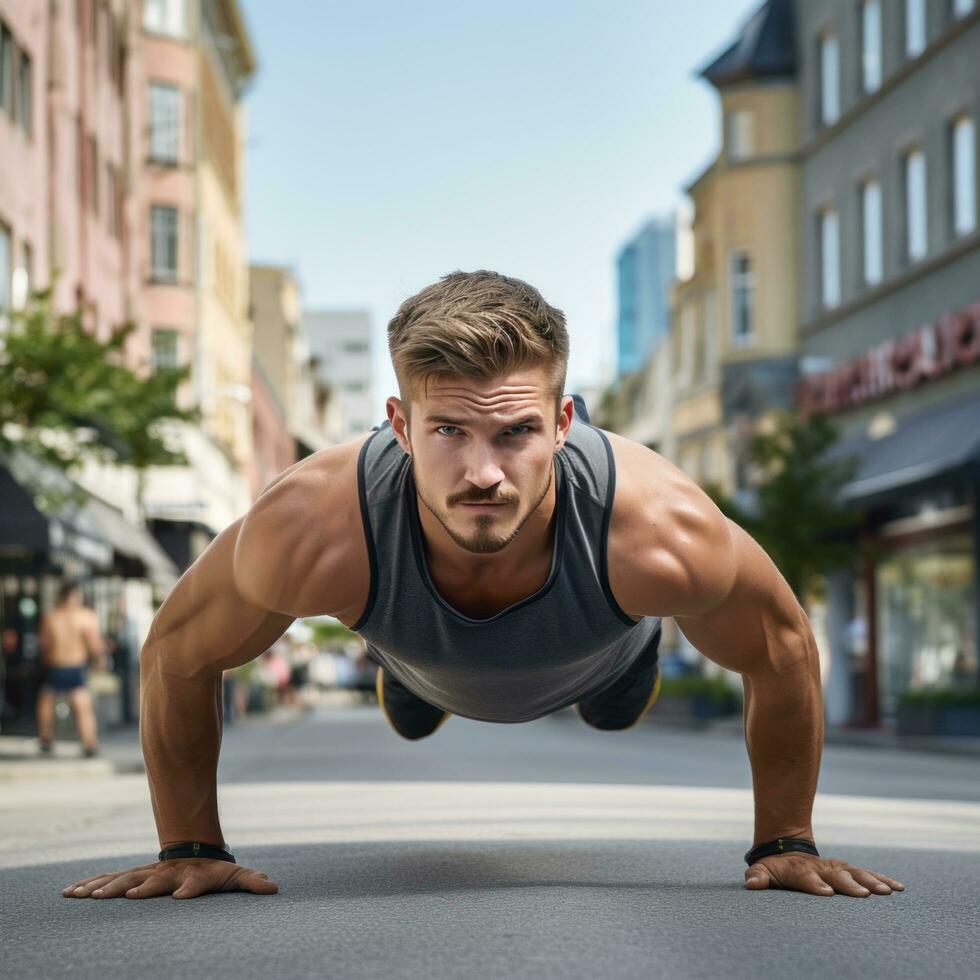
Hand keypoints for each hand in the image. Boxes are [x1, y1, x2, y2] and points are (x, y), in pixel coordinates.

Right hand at [62, 859, 278, 900]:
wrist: (191, 850)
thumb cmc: (214, 871)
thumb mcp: (234, 876)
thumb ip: (251, 881)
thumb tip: (274, 888)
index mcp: (193, 876)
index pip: (195, 883)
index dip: (190, 889)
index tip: (180, 897)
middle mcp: (167, 874)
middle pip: (152, 881)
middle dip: (137, 888)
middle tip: (123, 896)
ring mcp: (146, 874)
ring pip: (123, 878)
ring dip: (104, 887)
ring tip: (84, 896)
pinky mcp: (131, 877)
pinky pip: (107, 881)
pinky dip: (89, 885)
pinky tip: (70, 892)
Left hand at [744, 853, 903, 897]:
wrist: (787, 847)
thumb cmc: (775, 867)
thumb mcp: (763, 871)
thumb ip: (757, 877)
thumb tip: (750, 883)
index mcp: (800, 871)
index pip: (807, 879)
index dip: (815, 885)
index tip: (826, 893)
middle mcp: (821, 868)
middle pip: (836, 876)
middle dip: (849, 885)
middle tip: (864, 894)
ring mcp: (836, 868)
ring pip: (855, 873)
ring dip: (871, 881)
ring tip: (887, 892)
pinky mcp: (848, 871)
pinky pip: (867, 874)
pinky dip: (882, 879)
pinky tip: (898, 888)